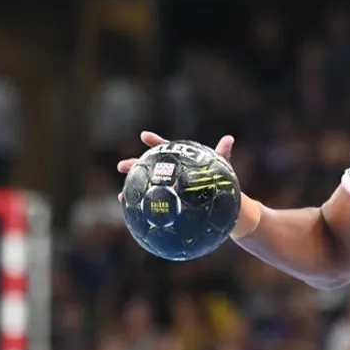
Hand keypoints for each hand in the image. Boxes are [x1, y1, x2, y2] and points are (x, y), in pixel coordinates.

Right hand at [116, 131, 234, 200]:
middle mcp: (170, 174)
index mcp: (180, 162)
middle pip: (148, 167)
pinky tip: (132, 213)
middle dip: (133, 165)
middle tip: (121, 166)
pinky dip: (141, 209)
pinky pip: (153, 206)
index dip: (154, 142)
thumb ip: (222, 153)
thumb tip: (229, 139)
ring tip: (121, 195)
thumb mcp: (221, 167)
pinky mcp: (169, 205)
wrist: (223, 205)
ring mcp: (168, 190)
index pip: (165, 149)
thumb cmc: (220, 182)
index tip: (143, 136)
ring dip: (132, 190)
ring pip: (146, 187)